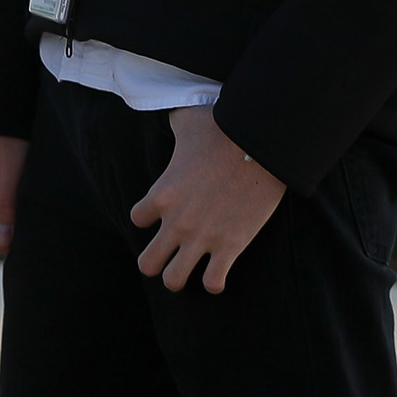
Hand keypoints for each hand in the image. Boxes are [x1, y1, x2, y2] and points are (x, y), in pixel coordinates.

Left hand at [129, 105, 284, 293]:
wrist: (259, 145)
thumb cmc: (222, 127)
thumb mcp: (186, 119)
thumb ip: (174, 123)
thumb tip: (174, 114)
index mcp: (161, 194)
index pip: (137, 219)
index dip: (150, 217)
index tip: (164, 213)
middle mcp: (176, 222)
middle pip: (147, 263)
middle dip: (156, 262)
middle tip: (169, 255)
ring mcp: (202, 238)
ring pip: (174, 280)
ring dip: (180, 277)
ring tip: (190, 269)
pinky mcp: (230, 247)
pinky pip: (213, 283)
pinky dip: (214, 282)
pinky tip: (218, 273)